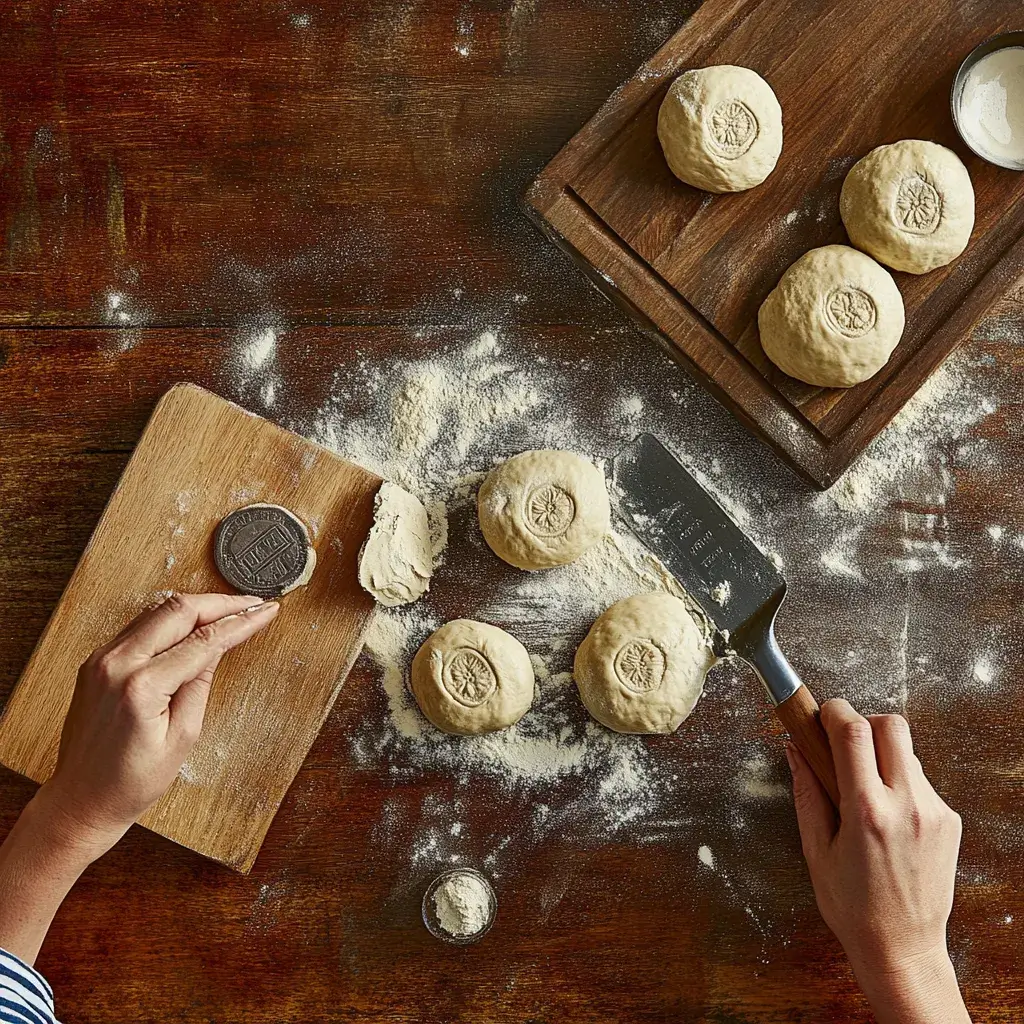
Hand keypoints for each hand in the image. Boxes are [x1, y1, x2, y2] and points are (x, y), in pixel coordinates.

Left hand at [38, 592, 278, 860]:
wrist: (80, 800)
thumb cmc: (131, 781)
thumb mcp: (183, 736)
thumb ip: (200, 682)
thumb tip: (218, 644)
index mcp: (141, 687)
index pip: (204, 640)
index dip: (240, 622)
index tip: (266, 611)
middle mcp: (116, 664)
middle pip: (178, 609)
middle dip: (221, 603)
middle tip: (253, 604)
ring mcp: (101, 659)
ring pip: (157, 610)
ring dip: (197, 606)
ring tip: (230, 611)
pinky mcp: (96, 661)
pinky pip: (139, 625)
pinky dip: (172, 618)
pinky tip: (194, 624)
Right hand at [787, 698, 969, 1023]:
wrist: (902, 948)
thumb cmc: (853, 907)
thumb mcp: (816, 850)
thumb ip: (807, 792)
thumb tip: (795, 750)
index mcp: (866, 811)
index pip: (854, 730)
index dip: (834, 711)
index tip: (821, 715)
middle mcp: (906, 806)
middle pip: (891, 725)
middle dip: (864, 722)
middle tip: (844, 742)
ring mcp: (934, 812)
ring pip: (907, 752)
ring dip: (881, 755)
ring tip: (863, 789)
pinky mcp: (949, 821)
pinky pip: (920, 780)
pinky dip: (898, 782)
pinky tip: (885, 814)